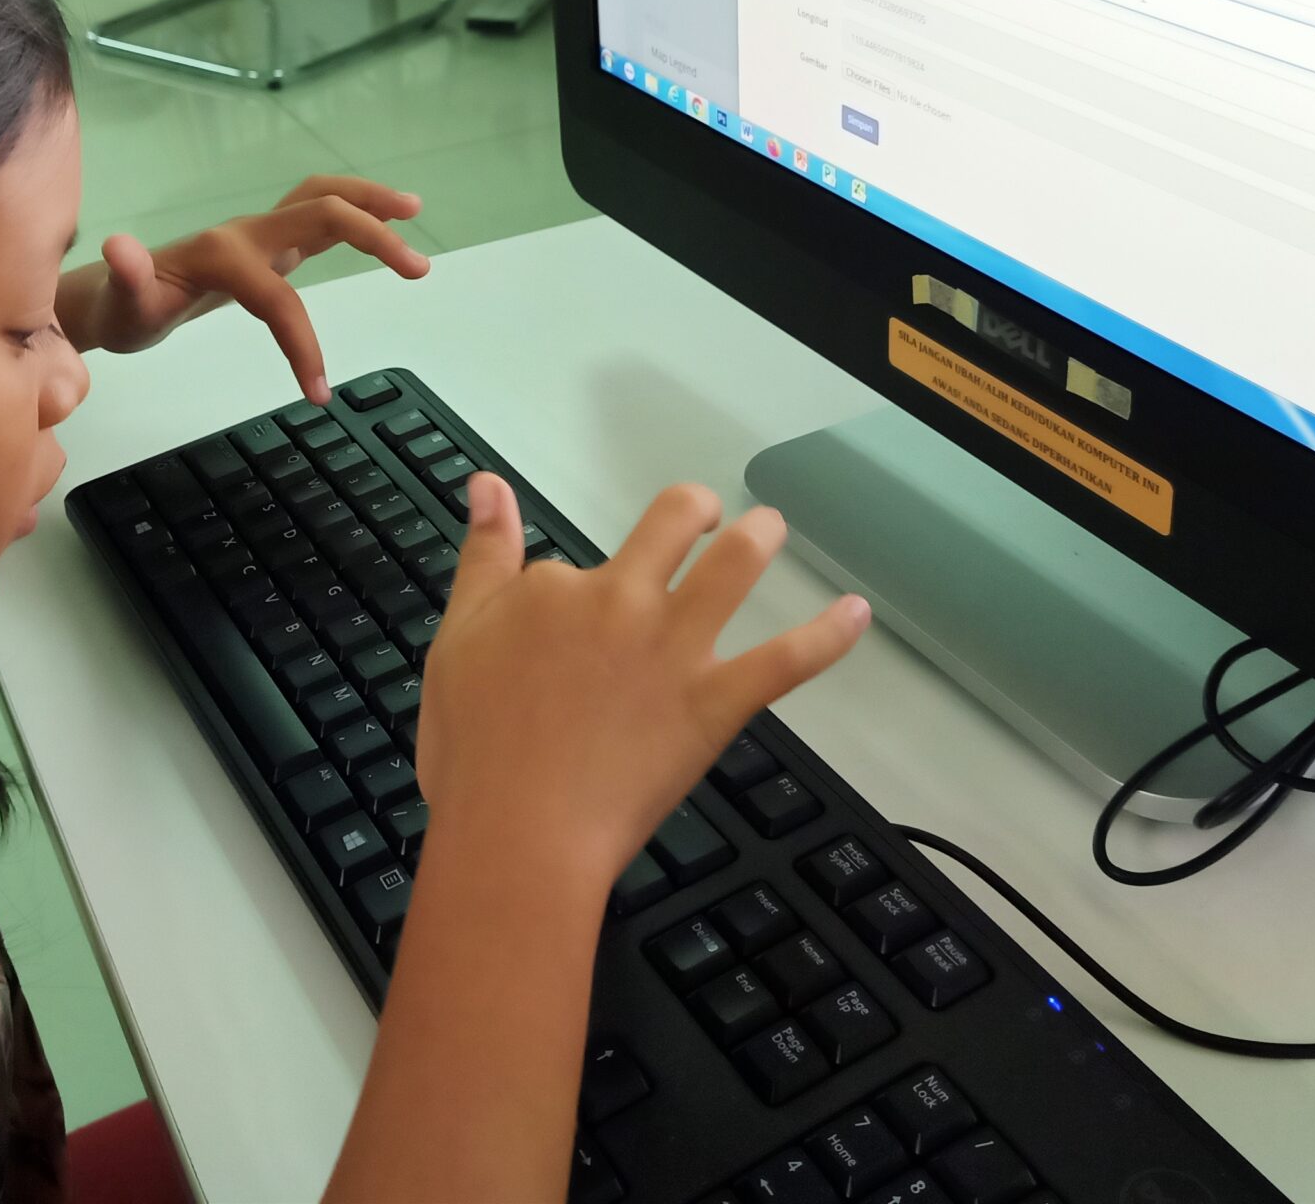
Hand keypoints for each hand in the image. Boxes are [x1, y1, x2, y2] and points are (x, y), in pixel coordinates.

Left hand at [56, 176, 428, 403]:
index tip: (319, 394)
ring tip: (414, 210)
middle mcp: (248, 233)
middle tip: (418, 267)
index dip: (303, 344)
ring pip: (321, 199)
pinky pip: (316, 216)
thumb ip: (127, 279)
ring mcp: (259, 233)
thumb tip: (120, 248)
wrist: (118, 295)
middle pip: (320, 213)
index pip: (280, 297)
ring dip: (369, 203)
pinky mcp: (266, 243)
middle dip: (371, 236)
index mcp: (223, 256)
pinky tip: (383, 221)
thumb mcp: (121, 305)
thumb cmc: (125, 310)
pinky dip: (354, 212)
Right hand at [414, 474, 869, 900]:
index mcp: (557, 588)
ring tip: (772, 526)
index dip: (566, 597)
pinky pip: (786, 660)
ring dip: (760, 535)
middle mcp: (623, 600)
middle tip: (705, 516)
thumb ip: (483, 556)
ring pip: (734, 566)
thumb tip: (487, 483)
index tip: (557, 638)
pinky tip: (857, 612)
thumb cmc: (475, 750)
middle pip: (673, 523)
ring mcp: (676, 649)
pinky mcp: (717, 702)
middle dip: (695, 509)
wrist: (519, 830)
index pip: (570, 567)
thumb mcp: (456, 638)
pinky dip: (828, 634)